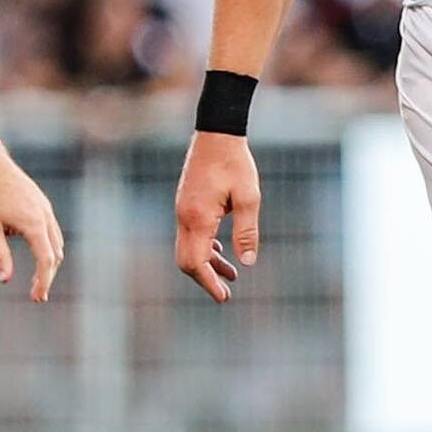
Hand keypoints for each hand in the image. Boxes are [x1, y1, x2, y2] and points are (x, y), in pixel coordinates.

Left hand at [0, 149, 64, 302]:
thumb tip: (5, 280)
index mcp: (34, 224)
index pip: (46, 260)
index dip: (43, 282)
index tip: (37, 298)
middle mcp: (45, 217)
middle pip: (55, 255)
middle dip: (47, 276)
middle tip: (37, 296)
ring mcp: (46, 210)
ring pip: (56, 243)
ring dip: (48, 262)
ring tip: (34, 279)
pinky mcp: (43, 205)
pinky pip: (50, 231)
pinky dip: (45, 246)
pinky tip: (29, 248)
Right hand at [175, 133, 260, 304]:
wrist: (216, 133)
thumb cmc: (235, 163)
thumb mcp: (248, 197)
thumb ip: (247, 231)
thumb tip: (248, 262)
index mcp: (198, 218)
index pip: (195, 262)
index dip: (208, 283)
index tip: (223, 297)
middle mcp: (184, 216)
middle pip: (186, 260)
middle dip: (205, 278)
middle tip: (226, 293)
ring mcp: (182, 210)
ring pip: (188, 248)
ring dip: (208, 263)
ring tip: (232, 275)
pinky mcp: (186, 204)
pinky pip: (191, 234)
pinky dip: (204, 248)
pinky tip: (222, 251)